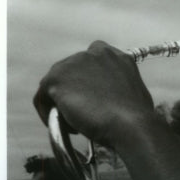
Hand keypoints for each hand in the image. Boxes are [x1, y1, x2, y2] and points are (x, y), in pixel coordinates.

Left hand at [33, 41, 155, 146]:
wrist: (131, 124)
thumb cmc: (137, 116)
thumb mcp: (132, 91)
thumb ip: (116, 86)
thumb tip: (109, 98)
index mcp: (112, 55)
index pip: (89, 64)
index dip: (88, 83)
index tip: (93, 100)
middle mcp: (91, 53)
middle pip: (70, 73)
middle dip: (73, 94)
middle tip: (82, 116)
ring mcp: (72, 64)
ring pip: (54, 86)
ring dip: (61, 105)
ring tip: (75, 124)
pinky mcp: (56, 79)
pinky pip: (42, 99)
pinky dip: (48, 114)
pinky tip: (65, 126)